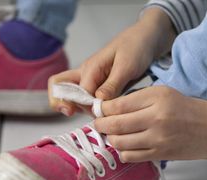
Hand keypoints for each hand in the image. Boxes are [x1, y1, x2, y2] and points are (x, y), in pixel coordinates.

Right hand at [49, 8, 175, 115]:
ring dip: (77, 107)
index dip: (85, 107)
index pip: (77, 94)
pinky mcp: (97, 84)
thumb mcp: (127, 66)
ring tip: (96, 115)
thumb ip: (112, 85)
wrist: (146, 38)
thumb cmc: (137, 47)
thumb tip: (97, 101)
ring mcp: (90, 79)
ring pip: (70, 94)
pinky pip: (84, 97)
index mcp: (90, 68)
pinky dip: (87, 107)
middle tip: (76, 114)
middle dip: (63, 103)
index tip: (101, 113)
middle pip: (59, 89)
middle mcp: (85, 73)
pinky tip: (101, 112)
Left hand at [94, 86, 206, 161]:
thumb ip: (137, 99)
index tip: (98, 109)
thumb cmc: (186, 108)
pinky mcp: (160, 155)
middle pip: (115, 125)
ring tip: (112, 134)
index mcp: (157, 98)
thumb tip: (108, 108)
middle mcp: (156, 118)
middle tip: (98, 123)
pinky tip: (126, 145)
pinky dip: (123, 151)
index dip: (102, 109)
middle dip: (100, 124)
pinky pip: (130, 156)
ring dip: (110, 139)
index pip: (118, 105)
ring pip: (119, 142)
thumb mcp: (163, 93)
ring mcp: (158, 139)